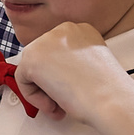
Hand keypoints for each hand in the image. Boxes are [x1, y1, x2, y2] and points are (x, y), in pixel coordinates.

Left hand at [9, 22, 133, 123]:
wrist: (110, 99)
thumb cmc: (108, 90)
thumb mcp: (92, 65)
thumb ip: (72, 63)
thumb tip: (56, 75)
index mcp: (80, 29)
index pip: (56, 51)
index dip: (60, 75)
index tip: (70, 89)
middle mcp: (62, 30)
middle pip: (42, 59)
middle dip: (49, 83)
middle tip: (62, 101)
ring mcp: (45, 41)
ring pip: (31, 69)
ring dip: (43, 92)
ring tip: (60, 105)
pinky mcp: (32, 58)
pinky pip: (23, 80)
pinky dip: (34, 97)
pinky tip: (54, 105)